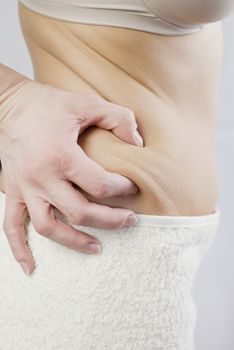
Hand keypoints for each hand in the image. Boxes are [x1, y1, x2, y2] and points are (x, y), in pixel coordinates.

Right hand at [0, 79, 143, 273]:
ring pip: (49, 227)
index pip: (100, 185)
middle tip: (129, 221)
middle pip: (80, 212)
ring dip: (74, 241)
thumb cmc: (48, 104)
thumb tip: (138, 142)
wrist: (9, 105)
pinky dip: (20, 249)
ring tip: (98, 247)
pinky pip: (11, 227)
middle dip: (110, 220)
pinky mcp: (13, 192)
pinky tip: (31, 267)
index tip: (133, 188)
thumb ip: (118, 118)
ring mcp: (25, 188)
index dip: (122, 189)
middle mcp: (42, 177)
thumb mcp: (86, 103)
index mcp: (62, 156)